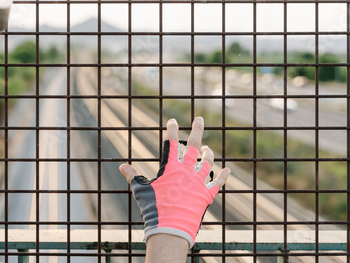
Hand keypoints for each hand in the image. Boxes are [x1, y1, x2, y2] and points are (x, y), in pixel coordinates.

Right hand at [119, 117, 230, 248]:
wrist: (170, 230)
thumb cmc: (154, 210)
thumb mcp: (141, 190)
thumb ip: (133, 176)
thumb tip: (122, 166)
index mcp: (171, 168)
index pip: (171, 144)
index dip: (172, 130)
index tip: (173, 121)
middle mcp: (187, 172)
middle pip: (194, 146)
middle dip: (197, 130)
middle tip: (199, 119)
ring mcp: (199, 183)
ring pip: (207, 162)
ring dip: (207, 154)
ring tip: (207, 148)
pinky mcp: (207, 195)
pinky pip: (218, 183)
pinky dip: (223, 176)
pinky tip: (227, 170)